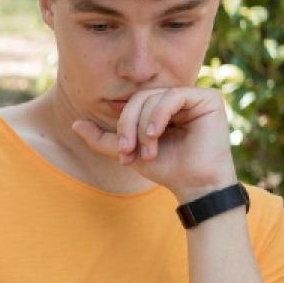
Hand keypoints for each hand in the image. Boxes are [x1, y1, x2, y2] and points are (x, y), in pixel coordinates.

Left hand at [70, 86, 237, 202]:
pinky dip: (157, 116)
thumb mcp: (128, 151)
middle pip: (139, 98)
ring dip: (142, 128)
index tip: (122, 153)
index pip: (132, 103)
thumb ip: (103, 139)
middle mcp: (178, 98)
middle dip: (128, 125)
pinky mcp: (208, 98)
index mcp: (161, 107)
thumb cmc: (166, 168)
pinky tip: (155, 136)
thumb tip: (75, 124)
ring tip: (147, 152)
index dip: (122, 125)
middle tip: (128, 151)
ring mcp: (194, 96)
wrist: (194, 185)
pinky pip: (172, 97)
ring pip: (152, 97)